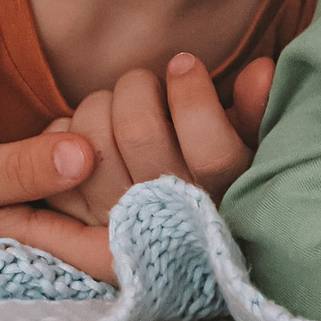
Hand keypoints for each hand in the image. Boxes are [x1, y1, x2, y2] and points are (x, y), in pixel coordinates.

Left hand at [43, 53, 275, 226]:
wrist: (154, 257)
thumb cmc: (205, 192)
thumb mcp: (244, 156)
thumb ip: (254, 114)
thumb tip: (262, 70)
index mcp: (217, 200)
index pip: (211, 151)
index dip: (194, 97)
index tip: (184, 63)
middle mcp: (168, 217)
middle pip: (139, 131)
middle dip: (136, 88)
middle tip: (142, 84)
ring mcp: (118, 227)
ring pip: (93, 142)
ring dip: (96, 106)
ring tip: (110, 107)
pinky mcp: (75, 235)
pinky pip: (57, 165)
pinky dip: (60, 133)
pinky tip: (74, 134)